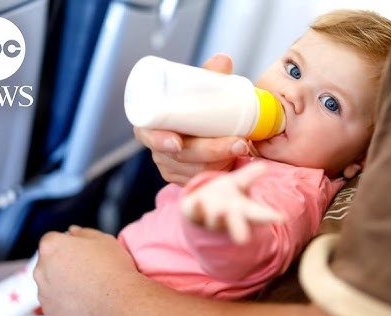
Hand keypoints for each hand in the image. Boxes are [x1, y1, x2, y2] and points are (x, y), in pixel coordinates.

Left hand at [33, 226, 138, 315]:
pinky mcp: (49, 312)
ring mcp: (43, 292)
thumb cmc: (113, 269)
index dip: (68, 246)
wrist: (118, 303)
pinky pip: (54, 304)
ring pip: (49, 284)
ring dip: (62, 284)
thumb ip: (83, 232)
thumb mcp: (103, 239)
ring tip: (87, 288)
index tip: (81, 254)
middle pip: (48, 263)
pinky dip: (65, 302)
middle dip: (62, 264)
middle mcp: (40, 269)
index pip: (52, 240)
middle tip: (86, 270)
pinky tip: (84, 301)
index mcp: (51, 246)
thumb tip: (73, 232)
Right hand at [132, 53, 249, 185]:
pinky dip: (219, 172)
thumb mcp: (200, 91)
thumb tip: (223, 60)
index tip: (178, 142)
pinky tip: (233, 165)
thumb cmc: (195, 107)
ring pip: (194, 170)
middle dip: (211, 151)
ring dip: (219, 162)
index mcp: (150, 124)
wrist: (201, 126)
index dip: (160, 139)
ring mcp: (170, 166)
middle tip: (238, 142)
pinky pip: (201, 180)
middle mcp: (158, 148)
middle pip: (180, 156)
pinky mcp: (185, 179)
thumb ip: (210, 76)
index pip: (148, 134)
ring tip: (242, 148)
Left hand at [180, 162, 284, 243]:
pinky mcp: (192, 211)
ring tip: (221, 212)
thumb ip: (250, 176)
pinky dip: (196, 207)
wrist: (197, 206)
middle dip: (240, 229)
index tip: (280, 218)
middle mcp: (226, 216)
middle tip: (244, 238)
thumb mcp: (238, 184)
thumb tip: (264, 166)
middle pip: (236, 222)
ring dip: (218, 217)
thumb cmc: (223, 195)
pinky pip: (193, 210)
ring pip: (215, 219)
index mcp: (242, 210)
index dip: (269, 216)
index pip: (257, 214)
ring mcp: (208, 215)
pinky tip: (198, 202)